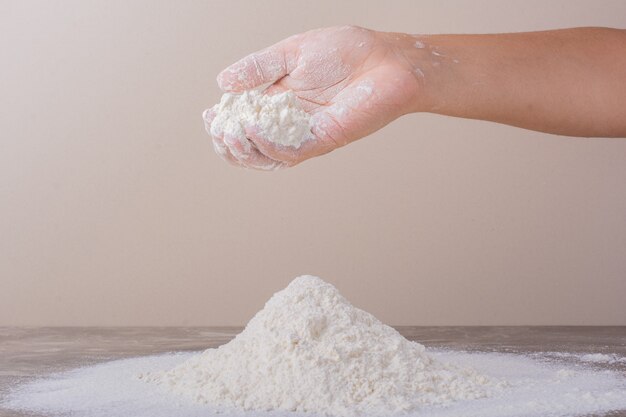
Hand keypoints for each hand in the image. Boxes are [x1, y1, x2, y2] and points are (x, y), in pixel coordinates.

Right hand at [204, 26, 422, 168]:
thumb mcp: (292, 53)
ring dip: (244, 150)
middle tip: (217, 129)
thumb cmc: (348, 52)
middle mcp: (291, 123)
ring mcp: (307, 134)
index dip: (224, 124)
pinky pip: (292, 151)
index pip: (245, 123)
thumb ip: (260, 67)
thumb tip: (223, 82)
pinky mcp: (325, 139)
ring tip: (228, 134)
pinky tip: (253, 131)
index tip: (209, 115)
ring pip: (268, 156)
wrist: (387, 59)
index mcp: (281, 102)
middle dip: (229, 143)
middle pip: (252, 147)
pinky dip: (269, 145)